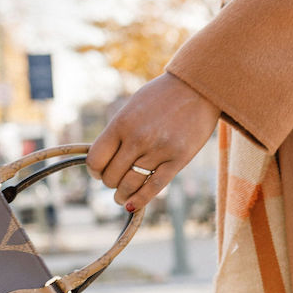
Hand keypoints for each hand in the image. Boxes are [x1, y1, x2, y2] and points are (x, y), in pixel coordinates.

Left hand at [88, 74, 219, 213]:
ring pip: (130, 185)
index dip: (94, 171)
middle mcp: (138, 138)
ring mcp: (158, 150)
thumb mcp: (132, 107)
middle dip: (110, 183)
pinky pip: (153, 189)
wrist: (197, 87)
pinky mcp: (178, 160)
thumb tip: (103, 160)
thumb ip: (118, 132)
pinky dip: (139, 201)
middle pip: (111, 176)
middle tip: (115, 181)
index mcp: (122, 123)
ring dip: (122, 195)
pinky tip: (132, 205)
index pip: (96, 159)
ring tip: (122, 197)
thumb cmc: (162, 96)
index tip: (99, 173)